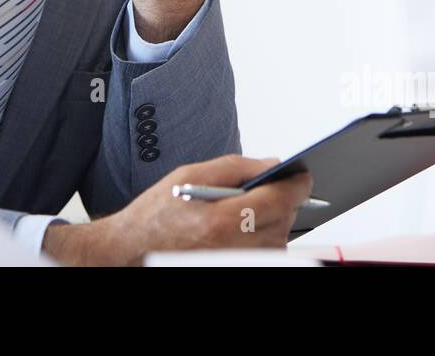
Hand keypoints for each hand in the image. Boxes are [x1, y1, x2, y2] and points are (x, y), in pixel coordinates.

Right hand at [42, 154, 311, 265]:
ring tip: (249, 209)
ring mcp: (236, 265)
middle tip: (268, 187)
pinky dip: (263, 239)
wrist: (131, 251)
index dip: (297, 184)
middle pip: (284, 220)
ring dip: (274, 221)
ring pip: (280, 240)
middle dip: (282, 200)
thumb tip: (272, 164)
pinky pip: (266, 255)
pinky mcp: (237, 271)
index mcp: (222, 220)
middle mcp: (233, 249)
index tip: (303, 174)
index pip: (280, 200)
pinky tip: (246, 228)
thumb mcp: (190, 174)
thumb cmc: (155, 215)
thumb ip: (236, 166)